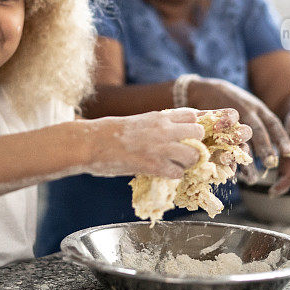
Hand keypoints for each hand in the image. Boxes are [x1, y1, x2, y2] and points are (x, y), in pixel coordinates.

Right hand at [83, 108, 204, 177]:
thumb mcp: (138, 120)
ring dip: (187, 162)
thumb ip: (157, 124)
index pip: (193, 115)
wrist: (92, 142)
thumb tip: (172, 131)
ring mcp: (160, 147)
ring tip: (175, 164)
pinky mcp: (154, 165)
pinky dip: (173, 175)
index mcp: (159, 116)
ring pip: (193, 155)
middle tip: (184, 151)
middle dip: (195, 143)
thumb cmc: (110, 131)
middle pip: (198, 133)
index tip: (191, 134)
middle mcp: (164, 129)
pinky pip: (178, 172)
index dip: (195, 126)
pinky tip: (163, 172)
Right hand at [187, 78, 289, 181]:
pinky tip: (231, 170)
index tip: (288, 154)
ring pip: (239, 138)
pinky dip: (226, 156)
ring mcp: (228, 114)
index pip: (273, 123)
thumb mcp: (248, 106)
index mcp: (257, 107)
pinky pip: (221, 140)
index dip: (281, 138)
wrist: (202, 88)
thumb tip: (273, 152)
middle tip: (270, 164)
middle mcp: (245, 109)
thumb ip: (259, 123)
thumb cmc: (230, 102)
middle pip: (258, 130)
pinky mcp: (213, 120)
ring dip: (246, 157)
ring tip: (252, 178)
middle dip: (265, 148)